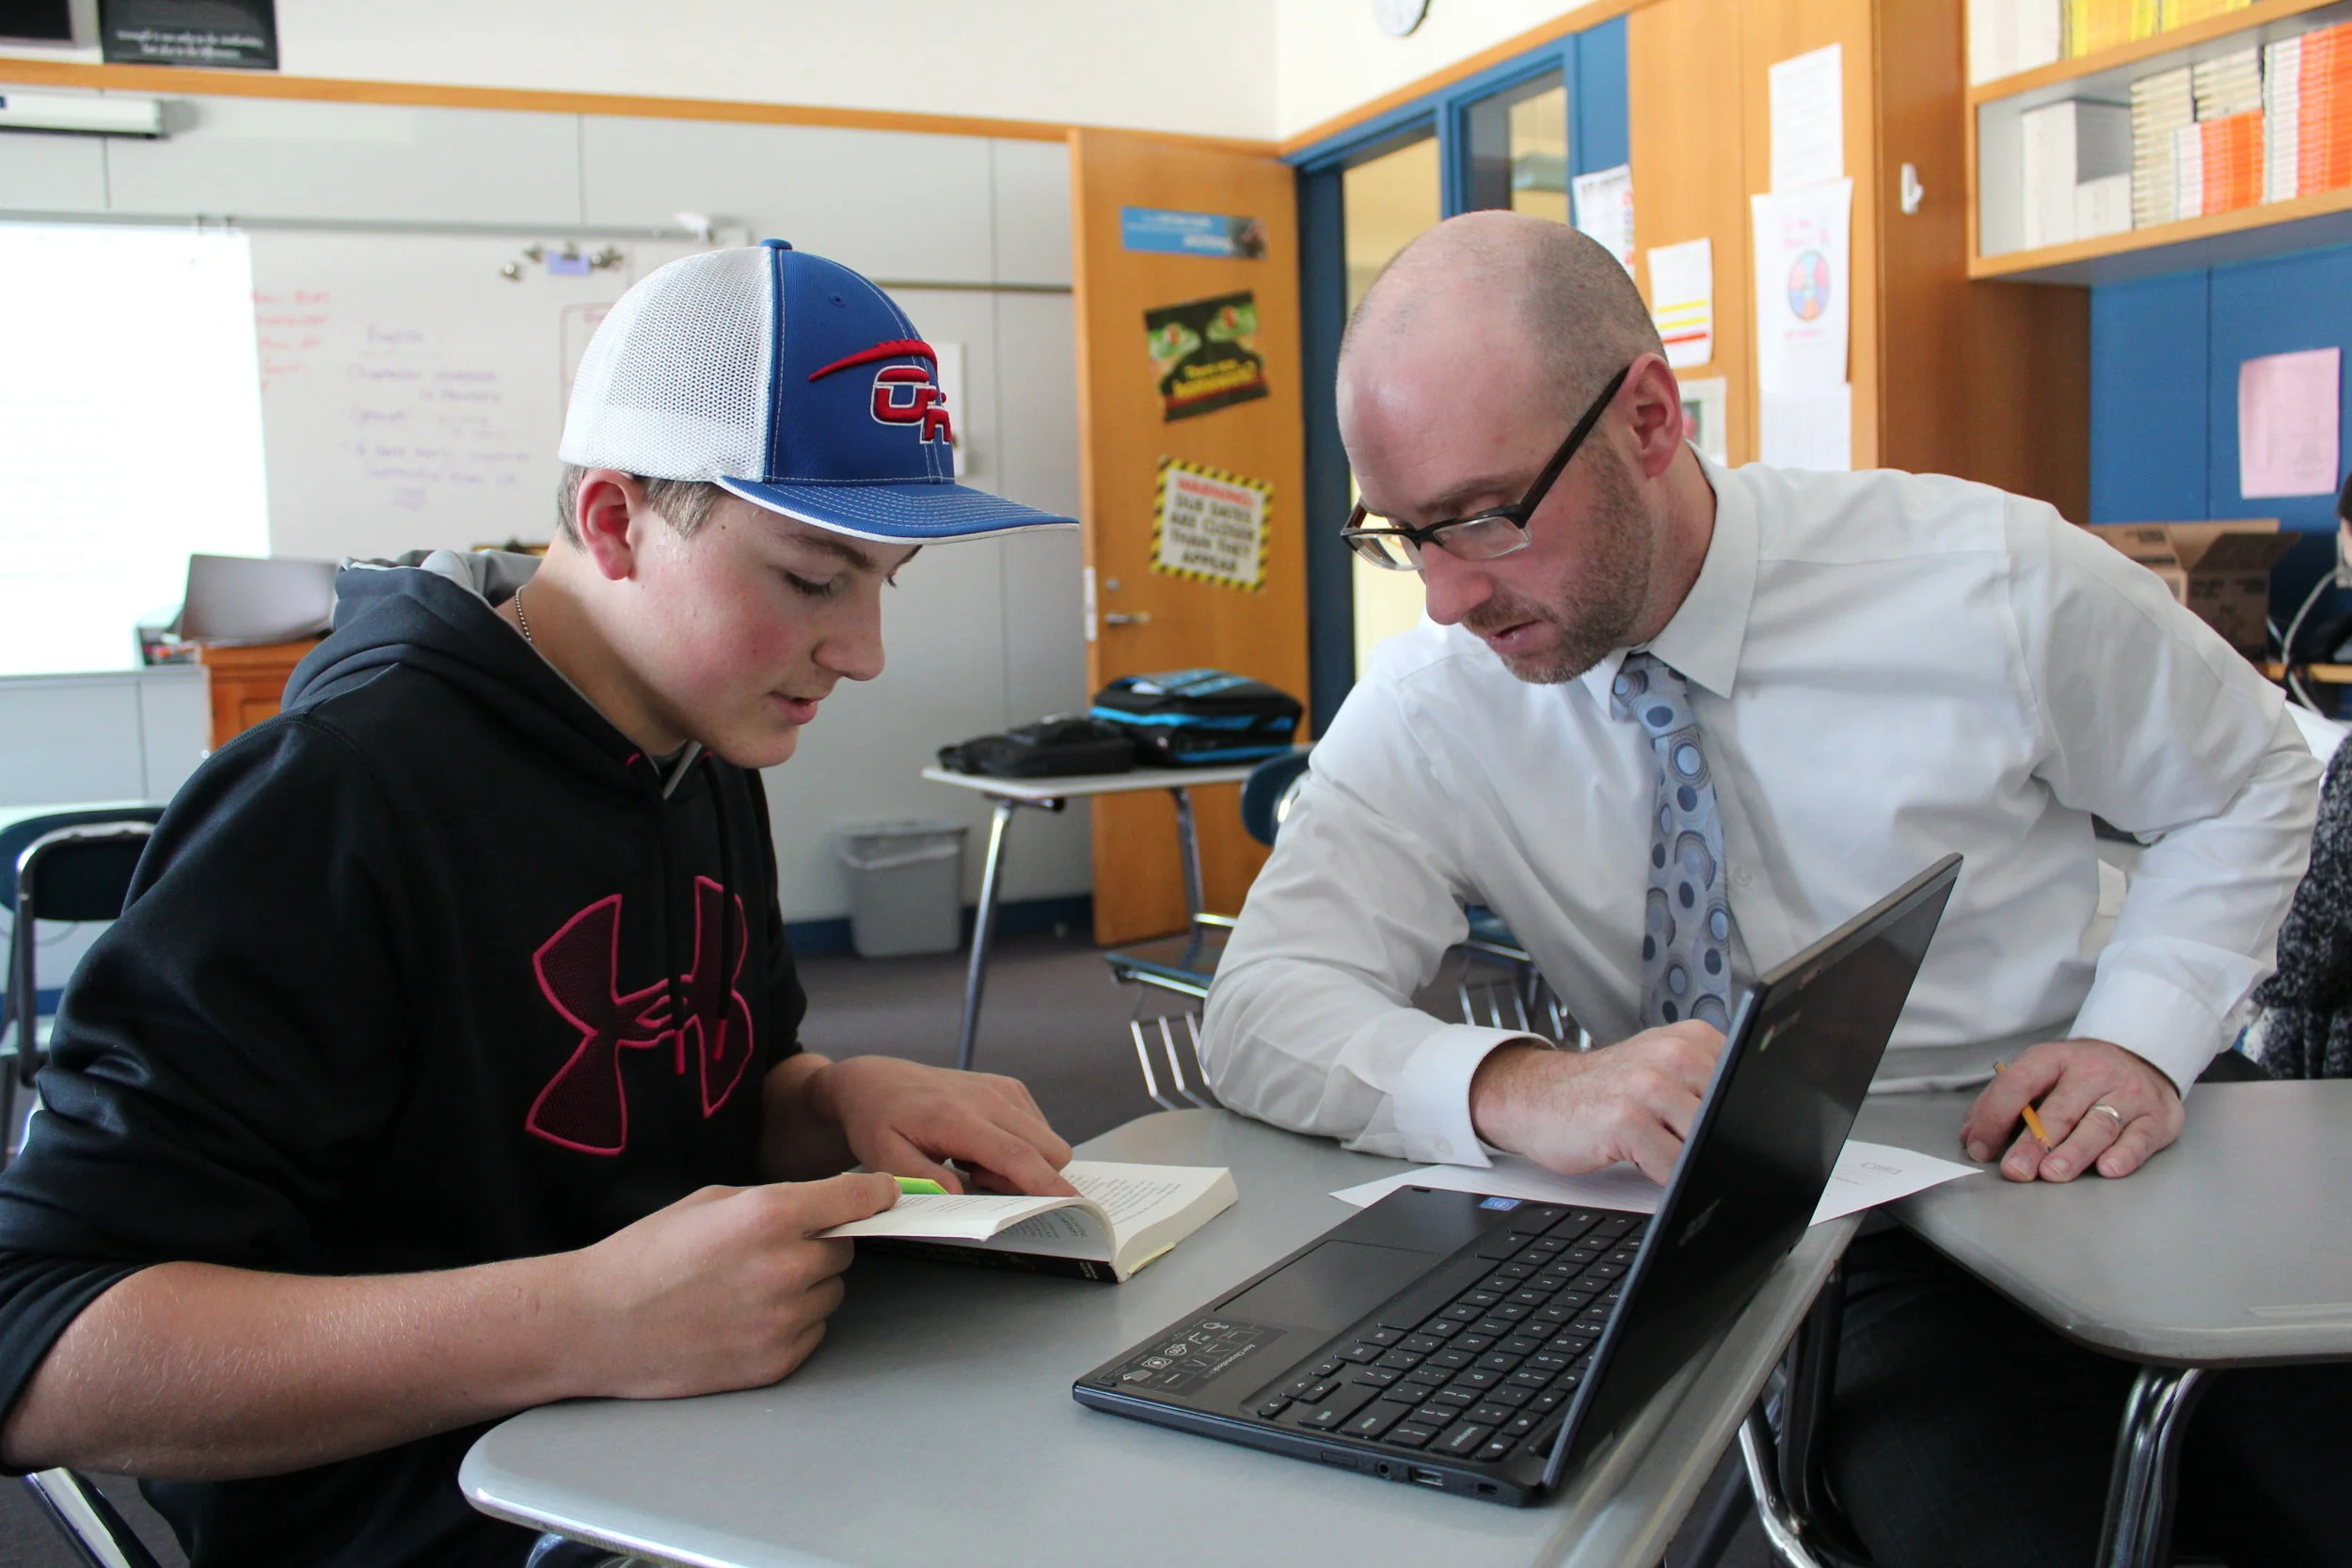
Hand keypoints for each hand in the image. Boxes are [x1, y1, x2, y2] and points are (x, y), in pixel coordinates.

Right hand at [567, 1171, 897, 1399]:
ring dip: (806, 1286)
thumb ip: (778, 1199)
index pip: (860, 1201)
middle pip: (844, 1249)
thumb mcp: (712, 1201)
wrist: (596, 1325)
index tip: (885, 1197)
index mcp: (771, 1215)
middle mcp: (786, 1267)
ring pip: (830, 1293)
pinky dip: (792, 1324)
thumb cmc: (646, 1256)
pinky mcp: (775, 1362)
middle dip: (821, 1244)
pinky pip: (812, 1332)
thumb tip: (832, 1201)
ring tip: (747, 1287)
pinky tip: (743, 1318)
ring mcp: (783, 1320)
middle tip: (772, 1248)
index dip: (876, 1196)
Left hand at [808, 1056, 1076, 1196]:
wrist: (878, 1081)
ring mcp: (1003, 1089)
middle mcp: (989, 1098)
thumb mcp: (886, 1159)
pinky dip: (1022, 1147)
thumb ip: (924, 1180)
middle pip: (1047, 1150)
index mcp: (957, 1117)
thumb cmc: (879, 1121)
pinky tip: (982, 1147)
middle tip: (977, 1180)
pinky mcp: (1010, 1088)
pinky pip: (1039, 1129)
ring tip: (974, 1163)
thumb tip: (961, 1196)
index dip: (1047, 1183)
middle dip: (1030, 1180)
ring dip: (1025, 1164)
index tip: (1073, 1203)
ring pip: (1048, 1142)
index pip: (1016, 1154)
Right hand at [1468, 1023, 1726, 1183]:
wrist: (1538, 1095)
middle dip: (1720, 1143)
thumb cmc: (1603, 1091)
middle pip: (1731, 1116)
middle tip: (1695, 1149)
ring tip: (1662, 1150)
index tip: (1745, 1134)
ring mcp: (1648, 1085)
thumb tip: (1757, 1126)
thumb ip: (1705, 1085)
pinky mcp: (1626, 1118)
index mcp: (1692, 1039)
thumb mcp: (1660, 1071)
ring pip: (1705, 1142)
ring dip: (1690, 1160)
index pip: (1749, 1083)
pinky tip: (1645, 1162)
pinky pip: (1673, 1165)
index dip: (1749, 1118)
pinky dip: (1667, 1177)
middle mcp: (1673, 1054)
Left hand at [1961, 1037, 2183, 1181]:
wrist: (2142, 1058)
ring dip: (2074, 1152)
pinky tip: (2107, 1169)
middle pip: (2060, 1111)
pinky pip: (2140, 1137)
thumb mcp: (2041, 1074)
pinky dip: (2124, 1154)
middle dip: (2035, 1143)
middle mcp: (2093, 1073)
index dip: (1996, 1114)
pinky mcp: (2157, 1117)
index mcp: (2055, 1058)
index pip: (2020, 1082)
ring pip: (2098, 1125)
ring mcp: (2128, 1094)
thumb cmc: (2080, 1076)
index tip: (1980, 1146)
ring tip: (2053, 1173)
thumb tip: (1971, 1137)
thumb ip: (2003, 1101)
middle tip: (2016, 1170)